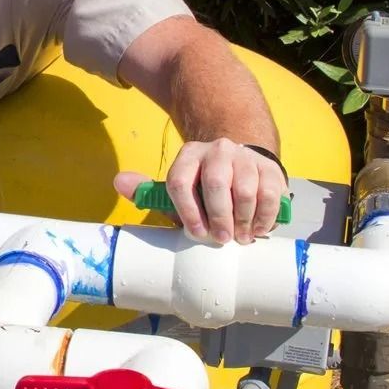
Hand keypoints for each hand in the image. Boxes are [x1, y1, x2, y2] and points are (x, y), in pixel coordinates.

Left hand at [114, 139, 287, 243]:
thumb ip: (148, 192)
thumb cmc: (204, 192)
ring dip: (242, 220)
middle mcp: (217, 150)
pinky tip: (256, 229)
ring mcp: (245, 157)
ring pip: (244, 191)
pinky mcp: (270, 168)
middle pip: (215, 184)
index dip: (187, 211)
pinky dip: (264, 218)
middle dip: (218, 218)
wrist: (242, 170)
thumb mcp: (177, 193)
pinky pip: (269, 195)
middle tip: (221, 239)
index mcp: (189, 156)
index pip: (180, 181)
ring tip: (239, 237)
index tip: (196, 233)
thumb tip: (118, 182)